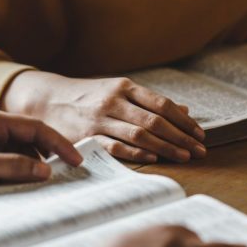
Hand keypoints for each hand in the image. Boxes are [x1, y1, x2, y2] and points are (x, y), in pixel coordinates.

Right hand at [0, 71, 205, 162]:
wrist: (46, 99)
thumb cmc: (88, 96)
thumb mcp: (118, 91)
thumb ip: (149, 101)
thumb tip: (185, 111)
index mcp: (124, 87)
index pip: (162, 104)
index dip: (184, 121)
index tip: (200, 134)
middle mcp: (113, 101)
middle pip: (155, 121)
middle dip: (181, 137)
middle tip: (200, 151)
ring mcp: (99, 119)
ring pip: (139, 134)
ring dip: (165, 148)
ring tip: (184, 157)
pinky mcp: (86, 137)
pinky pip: (115, 146)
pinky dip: (136, 153)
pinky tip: (153, 159)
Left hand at [0, 109, 81, 197]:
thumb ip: (13, 167)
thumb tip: (46, 170)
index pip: (37, 128)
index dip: (60, 144)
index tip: (77, 161)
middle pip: (30, 140)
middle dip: (49, 156)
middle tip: (67, 175)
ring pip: (18, 154)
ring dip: (32, 167)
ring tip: (47, 185)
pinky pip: (4, 165)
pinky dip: (17, 174)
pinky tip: (22, 188)